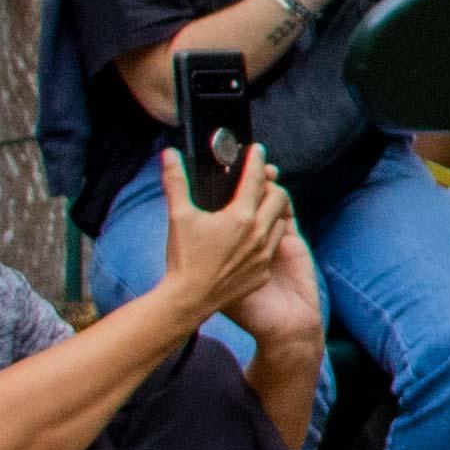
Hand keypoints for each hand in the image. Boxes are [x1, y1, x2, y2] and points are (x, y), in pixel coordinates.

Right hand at [161, 141, 292, 308]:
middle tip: (263, 179)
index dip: (256, 162)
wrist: (189, 299)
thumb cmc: (183, 257)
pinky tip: (259, 234)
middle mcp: (259, 233)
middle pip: (278, 198)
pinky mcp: (264, 271)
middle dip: (272, 185)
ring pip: (280, 222)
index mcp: (241, 216)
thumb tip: (169, 154)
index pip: (255, 180)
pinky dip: (270, 235)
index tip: (257, 150)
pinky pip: (274, 246)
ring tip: (263, 204)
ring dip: (273, 210)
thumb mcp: (178, 216)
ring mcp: (265, 253)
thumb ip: (176, 182)